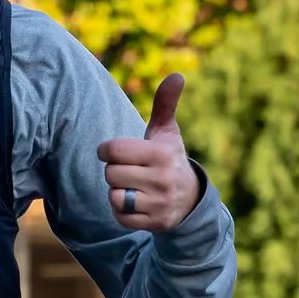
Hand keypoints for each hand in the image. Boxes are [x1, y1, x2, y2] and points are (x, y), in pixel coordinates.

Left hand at [98, 73, 198, 233]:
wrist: (191, 199)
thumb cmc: (169, 158)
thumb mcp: (167, 132)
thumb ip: (165, 104)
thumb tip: (177, 75)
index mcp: (162, 154)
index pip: (113, 150)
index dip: (107, 150)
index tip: (113, 152)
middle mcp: (162, 179)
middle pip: (110, 174)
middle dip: (114, 171)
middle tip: (129, 171)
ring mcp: (160, 203)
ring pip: (114, 196)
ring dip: (117, 191)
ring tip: (132, 186)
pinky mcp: (156, 223)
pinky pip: (120, 216)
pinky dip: (122, 210)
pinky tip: (135, 202)